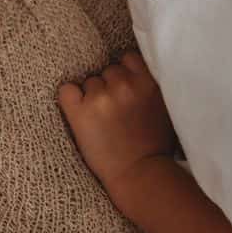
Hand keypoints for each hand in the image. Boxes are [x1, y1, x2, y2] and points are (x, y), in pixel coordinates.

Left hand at [58, 53, 176, 193]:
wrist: (139, 175)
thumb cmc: (154, 145)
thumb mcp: (165, 106)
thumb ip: (150, 84)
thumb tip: (132, 69)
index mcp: (148, 81)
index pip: (127, 58)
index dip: (125, 73)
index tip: (126, 90)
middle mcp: (124, 84)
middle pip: (107, 70)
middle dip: (110, 86)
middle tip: (117, 112)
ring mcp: (101, 97)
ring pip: (89, 82)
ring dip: (93, 96)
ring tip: (103, 121)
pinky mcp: (80, 112)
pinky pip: (66, 91)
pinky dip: (70, 99)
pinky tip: (80, 114)